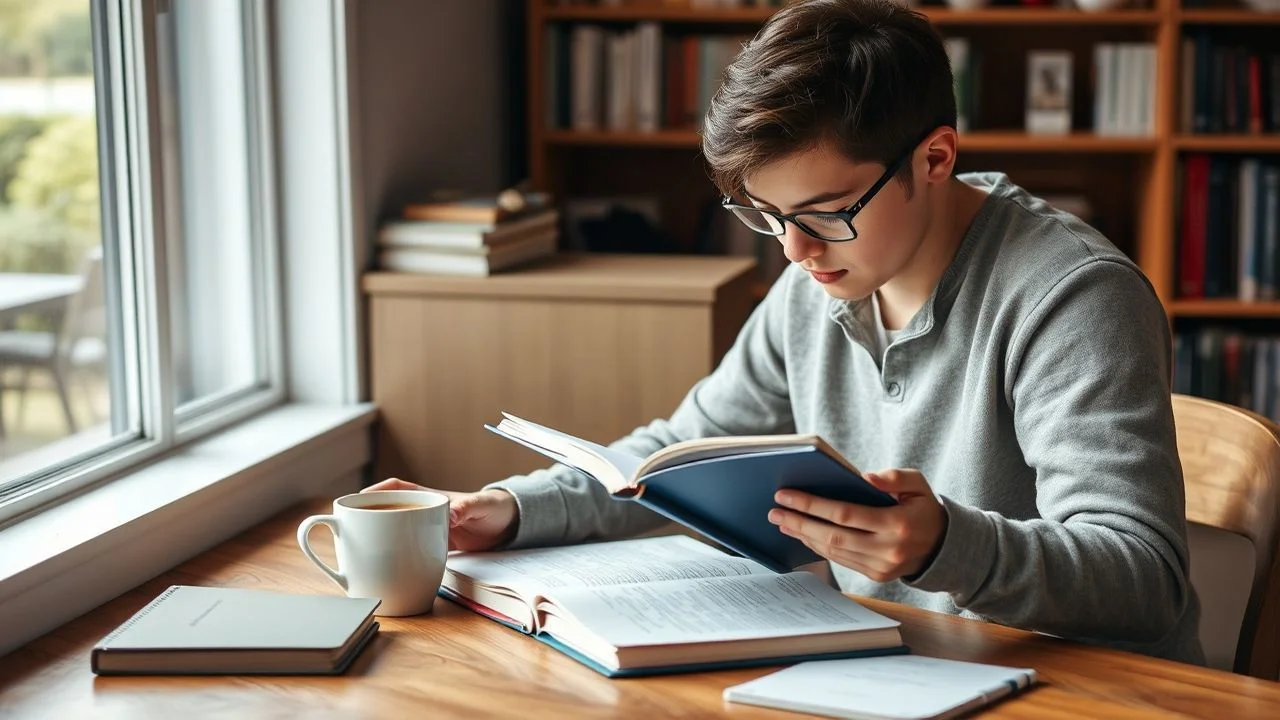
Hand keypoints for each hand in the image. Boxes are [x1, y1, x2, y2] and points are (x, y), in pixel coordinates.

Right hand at [362, 478, 518, 551]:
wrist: (509, 527)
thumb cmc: (495, 508)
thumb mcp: (482, 506)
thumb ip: (466, 508)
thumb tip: (448, 516)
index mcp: (429, 498)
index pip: (396, 490)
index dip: (374, 493)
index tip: (356, 501)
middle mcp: (423, 514)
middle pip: (388, 514)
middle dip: (367, 520)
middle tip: (348, 532)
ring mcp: (426, 532)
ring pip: (394, 534)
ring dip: (378, 541)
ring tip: (359, 553)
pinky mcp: (433, 549)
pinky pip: (410, 552)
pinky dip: (398, 559)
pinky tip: (387, 570)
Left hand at [767, 469, 947, 582]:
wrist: (946, 547)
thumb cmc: (924, 509)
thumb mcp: (918, 485)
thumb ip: (894, 478)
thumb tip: (864, 477)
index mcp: (898, 524)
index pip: (845, 513)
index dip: (812, 504)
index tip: (786, 494)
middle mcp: (888, 549)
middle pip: (833, 536)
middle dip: (800, 522)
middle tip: (775, 511)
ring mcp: (882, 567)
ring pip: (834, 552)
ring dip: (805, 536)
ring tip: (784, 521)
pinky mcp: (877, 576)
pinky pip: (841, 561)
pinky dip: (820, 547)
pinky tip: (804, 534)